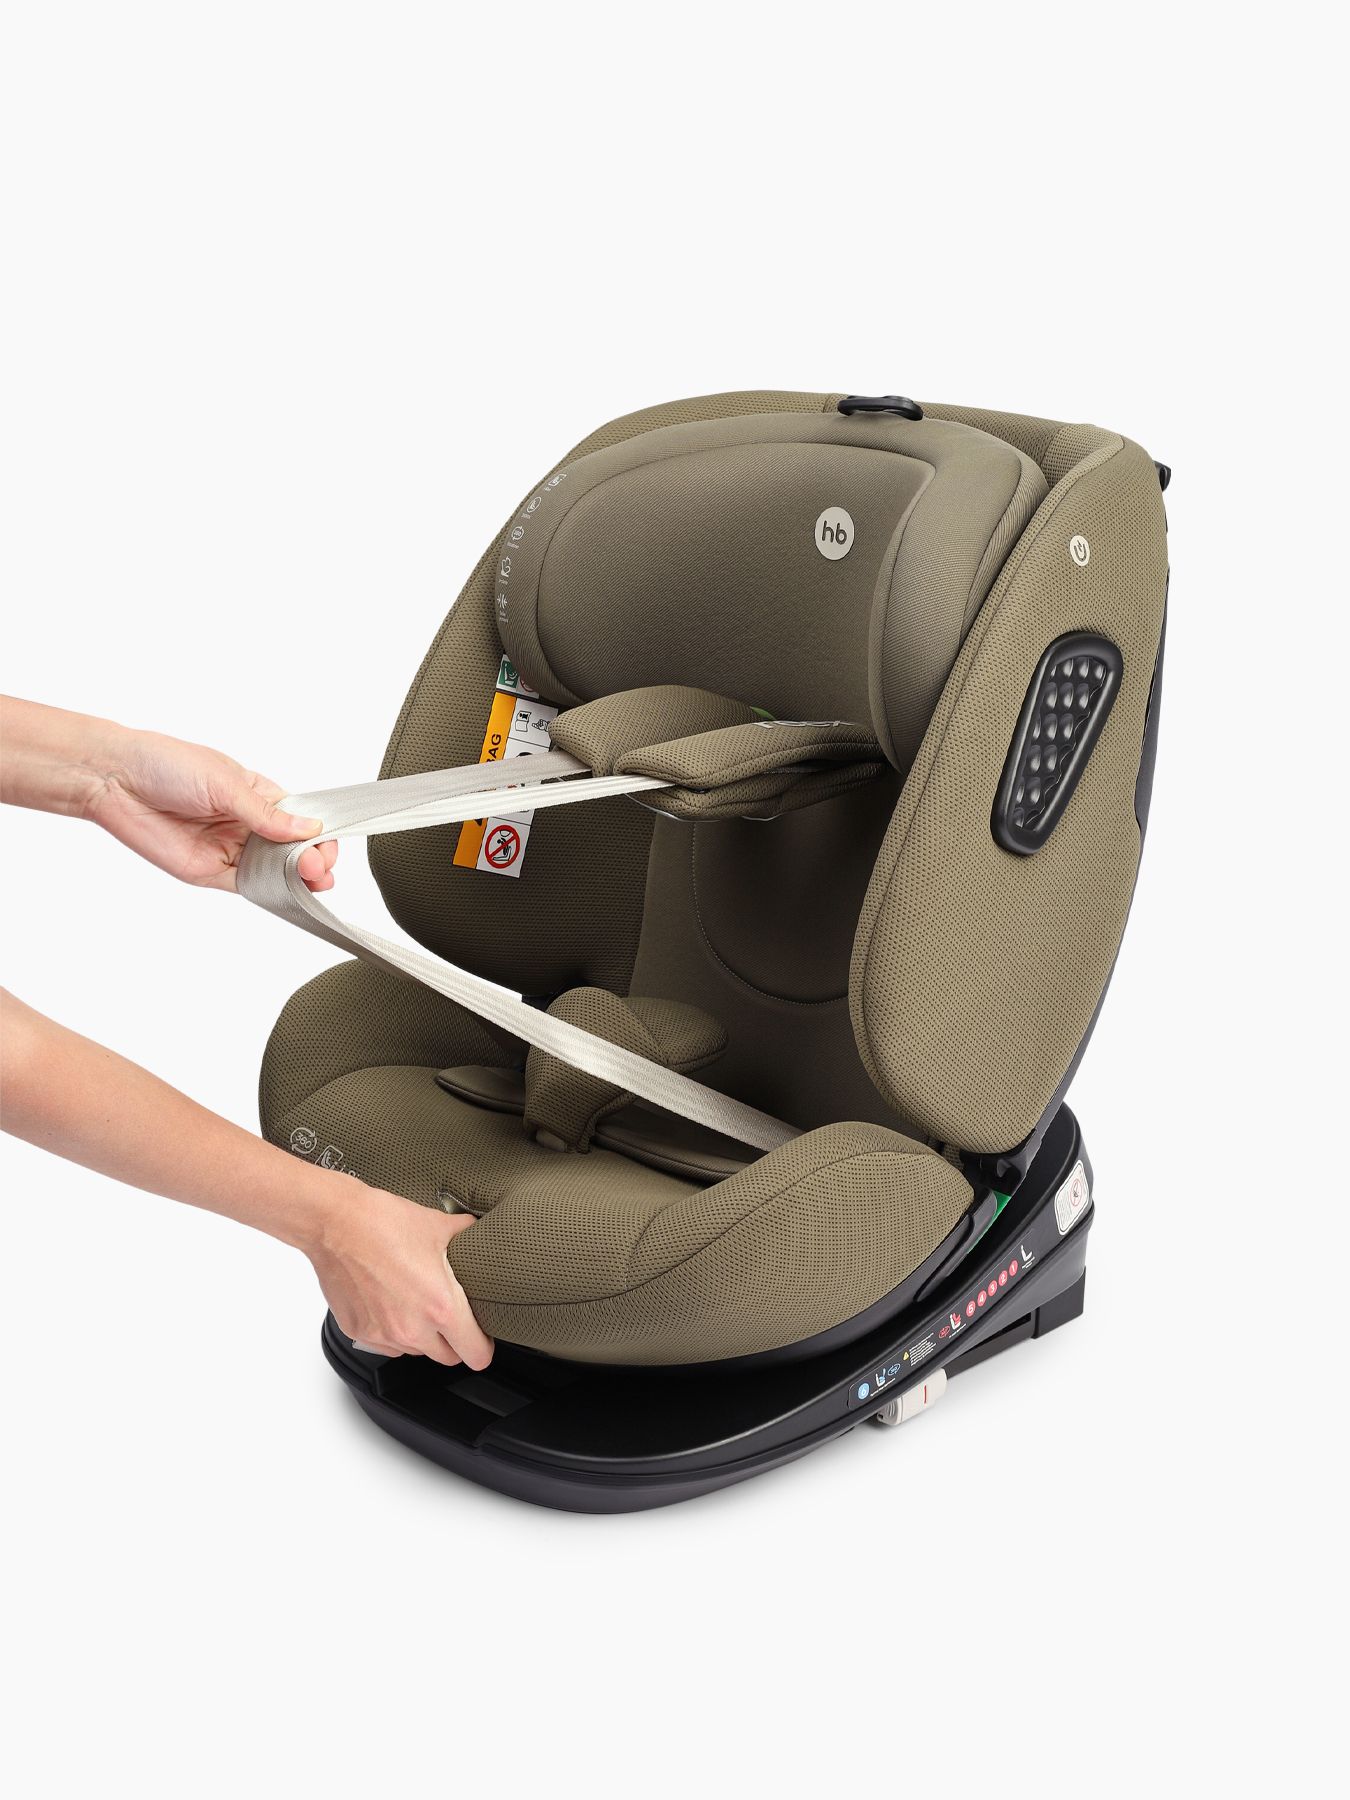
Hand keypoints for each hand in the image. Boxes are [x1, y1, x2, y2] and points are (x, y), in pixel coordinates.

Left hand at [84, 725, 337, 893]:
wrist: (116, 780)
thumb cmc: (167, 764)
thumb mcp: (225, 783)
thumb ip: (266, 814)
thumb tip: (310, 829)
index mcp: (259, 794)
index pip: (302, 818)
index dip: (319, 833)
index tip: (327, 843)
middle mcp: (249, 823)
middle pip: (293, 848)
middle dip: (312, 858)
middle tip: (317, 866)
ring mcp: (231, 848)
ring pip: (275, 870)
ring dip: (297, 878)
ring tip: (313, 880)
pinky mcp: (211, 871)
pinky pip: (249, 885)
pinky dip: (271, 891)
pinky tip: (287, 891)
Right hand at [307, 1187, 493, 1367]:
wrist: (336, 1222)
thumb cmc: (384, 1223)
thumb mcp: (439, 1226)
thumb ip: (466, 1237)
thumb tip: (478, 1235)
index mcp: (441, 1307)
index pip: (475, 1354)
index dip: (484, 1347)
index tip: (482, 1337)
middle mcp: (412, 1329)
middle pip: (448, 1357)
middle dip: (454, 1341)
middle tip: (451, 1316)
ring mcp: (383, 1335)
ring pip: (415, 1351)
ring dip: (422, 1336)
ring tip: (416, 1302)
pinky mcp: (358, 1332)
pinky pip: (386, 1344)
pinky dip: (393, 1331)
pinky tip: (391, 1302)